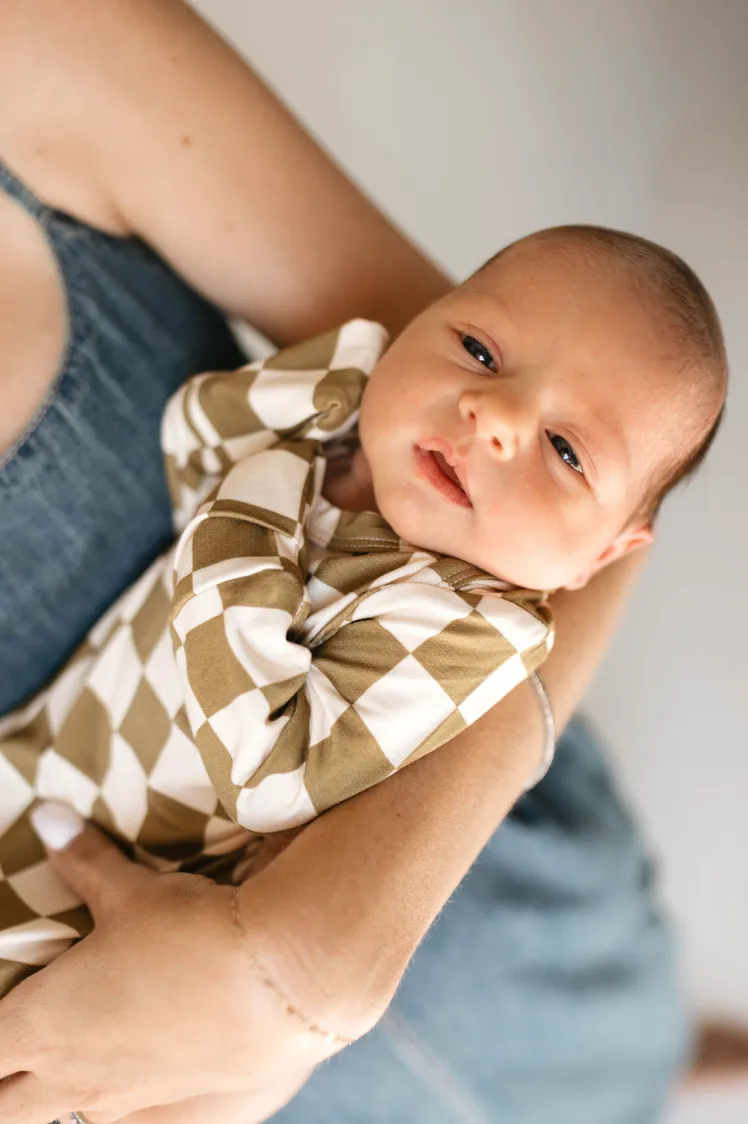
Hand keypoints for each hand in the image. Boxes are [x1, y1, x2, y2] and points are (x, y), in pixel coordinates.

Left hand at [0, 806, 335, 1123]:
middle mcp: (72, 1076)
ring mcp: (122, 1101)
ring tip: (80, 1049)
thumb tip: (46, 817)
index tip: (4, 1005)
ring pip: (68, 1113)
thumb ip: (83, 860)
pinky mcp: (172, 1110)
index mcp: (43, 1023)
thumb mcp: (132, 891)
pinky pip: (126, 1116)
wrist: (281, 983)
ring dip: (60, 1087)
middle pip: (5, 1106)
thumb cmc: (192, 935)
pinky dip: (119, 1097)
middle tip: (20, 1045)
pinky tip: (141, 1065)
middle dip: (4, 1079)